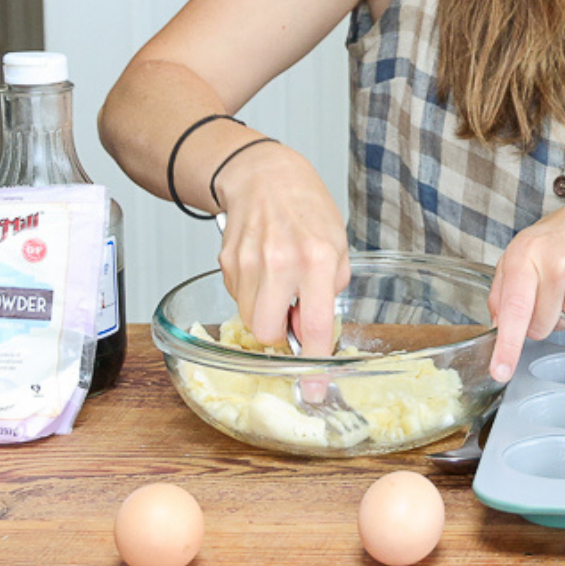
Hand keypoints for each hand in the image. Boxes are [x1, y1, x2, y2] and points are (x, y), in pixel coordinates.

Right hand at [213, 141, 349, 356]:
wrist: (265, 176)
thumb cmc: (307, 208)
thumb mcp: (338, 244)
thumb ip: (331, 287)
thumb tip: (317, 327)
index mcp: (316, 259)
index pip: (314, 325)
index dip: (314, 363)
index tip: (312, 389)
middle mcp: (280, 262)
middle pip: (267, 332)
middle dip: (278, 334)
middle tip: (290, 314)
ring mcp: (248, 262)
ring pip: (249, 319)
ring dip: (265, 312)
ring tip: (279, 284)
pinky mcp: (226, 261)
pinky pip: (237, 298)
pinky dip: (251, 294)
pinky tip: (263, 269)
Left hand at [488, 195, 564, 381]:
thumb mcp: (526, 246)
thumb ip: (504, 285)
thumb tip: (497, 322)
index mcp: (529, 253)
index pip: (514, 308)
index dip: (507, 345)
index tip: (501, 370)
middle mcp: (558, 266)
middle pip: (537, 328)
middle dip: (542, 316)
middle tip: (554, 285)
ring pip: (563, 328)